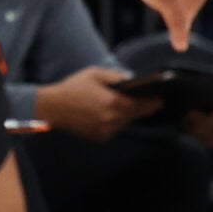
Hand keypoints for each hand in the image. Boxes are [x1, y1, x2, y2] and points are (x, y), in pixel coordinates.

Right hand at [34, 66, 160, 141]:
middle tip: (154, 104)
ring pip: (125, 123)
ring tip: (133, 108)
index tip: (160, 100)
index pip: (139, 104)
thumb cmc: (72, 87)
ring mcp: (105, 130)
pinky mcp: (99, 137)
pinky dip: (116, 122)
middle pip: (134, 115)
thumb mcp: (94, 74)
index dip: (152, 102)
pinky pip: (114, 129)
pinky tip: (112, 114)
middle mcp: (111, 118)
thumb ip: (115, 76)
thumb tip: (131, 79)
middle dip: (144, 109)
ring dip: (129, 115)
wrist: (52, 107)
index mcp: (112, 102)